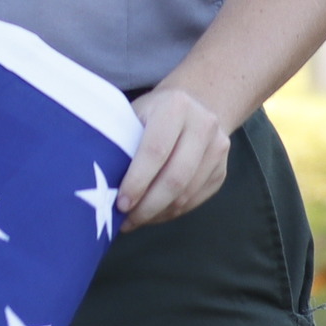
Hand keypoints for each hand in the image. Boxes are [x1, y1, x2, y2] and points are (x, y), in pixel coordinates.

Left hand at [117, 85, 230, 228]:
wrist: (194, 106)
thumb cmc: (150, 114)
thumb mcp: (133, 115)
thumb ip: (121, 143)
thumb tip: (103, 186)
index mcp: (175, 106)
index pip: (155, 151)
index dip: (137, 181)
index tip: (120, 204)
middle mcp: (203, 124)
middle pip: (176, 177)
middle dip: (148, 205)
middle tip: (126, 220)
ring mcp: (218, 148)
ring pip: (187, 193)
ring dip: (158, 213)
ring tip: (134, 220)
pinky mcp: (222, 170)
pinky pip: (195, 200)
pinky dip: (171, 212)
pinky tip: (152, 214)